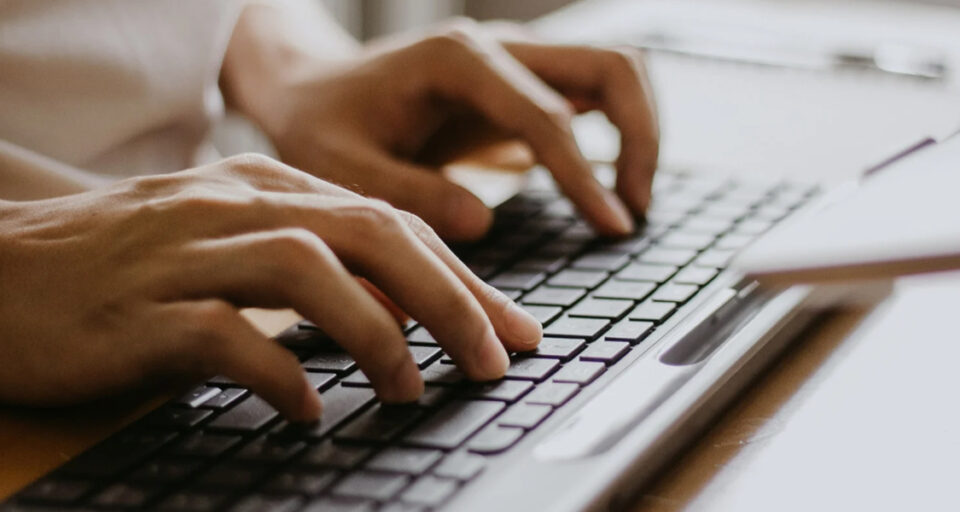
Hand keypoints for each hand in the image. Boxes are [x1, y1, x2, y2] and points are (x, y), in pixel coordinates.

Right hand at [0, 154, 541, 420]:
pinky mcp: (135, 311)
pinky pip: (222, 335)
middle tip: (495, 360)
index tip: (513, 329)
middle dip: (449, 297)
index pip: (389, 221)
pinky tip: (306, 413)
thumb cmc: (124, 268)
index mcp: (264, 188)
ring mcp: (183, 252)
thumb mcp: (230, 246)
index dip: (463, 276)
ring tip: (410, 388)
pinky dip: (278, 374)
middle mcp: (232, 205)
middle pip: (369, 232)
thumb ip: (312, 266)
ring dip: (376, 332)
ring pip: (307, 269)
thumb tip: (401, 312)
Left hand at [224, 14, 658, 239]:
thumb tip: (484, 222)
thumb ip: (408, 192)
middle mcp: (499, 49)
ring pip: (617, 71)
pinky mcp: (524, 85)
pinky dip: (618, 135)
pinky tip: (604, 191)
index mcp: (457, 60)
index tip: (611, 227)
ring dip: (641, 132)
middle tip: (631, 212)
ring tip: (628, 205)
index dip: (584, 175)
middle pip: (612, 65)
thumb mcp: (342, 167)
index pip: (548, 114)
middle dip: (641, 137)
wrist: (312, 90)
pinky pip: (595, 95)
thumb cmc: (322, 127)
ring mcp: (518, 61)